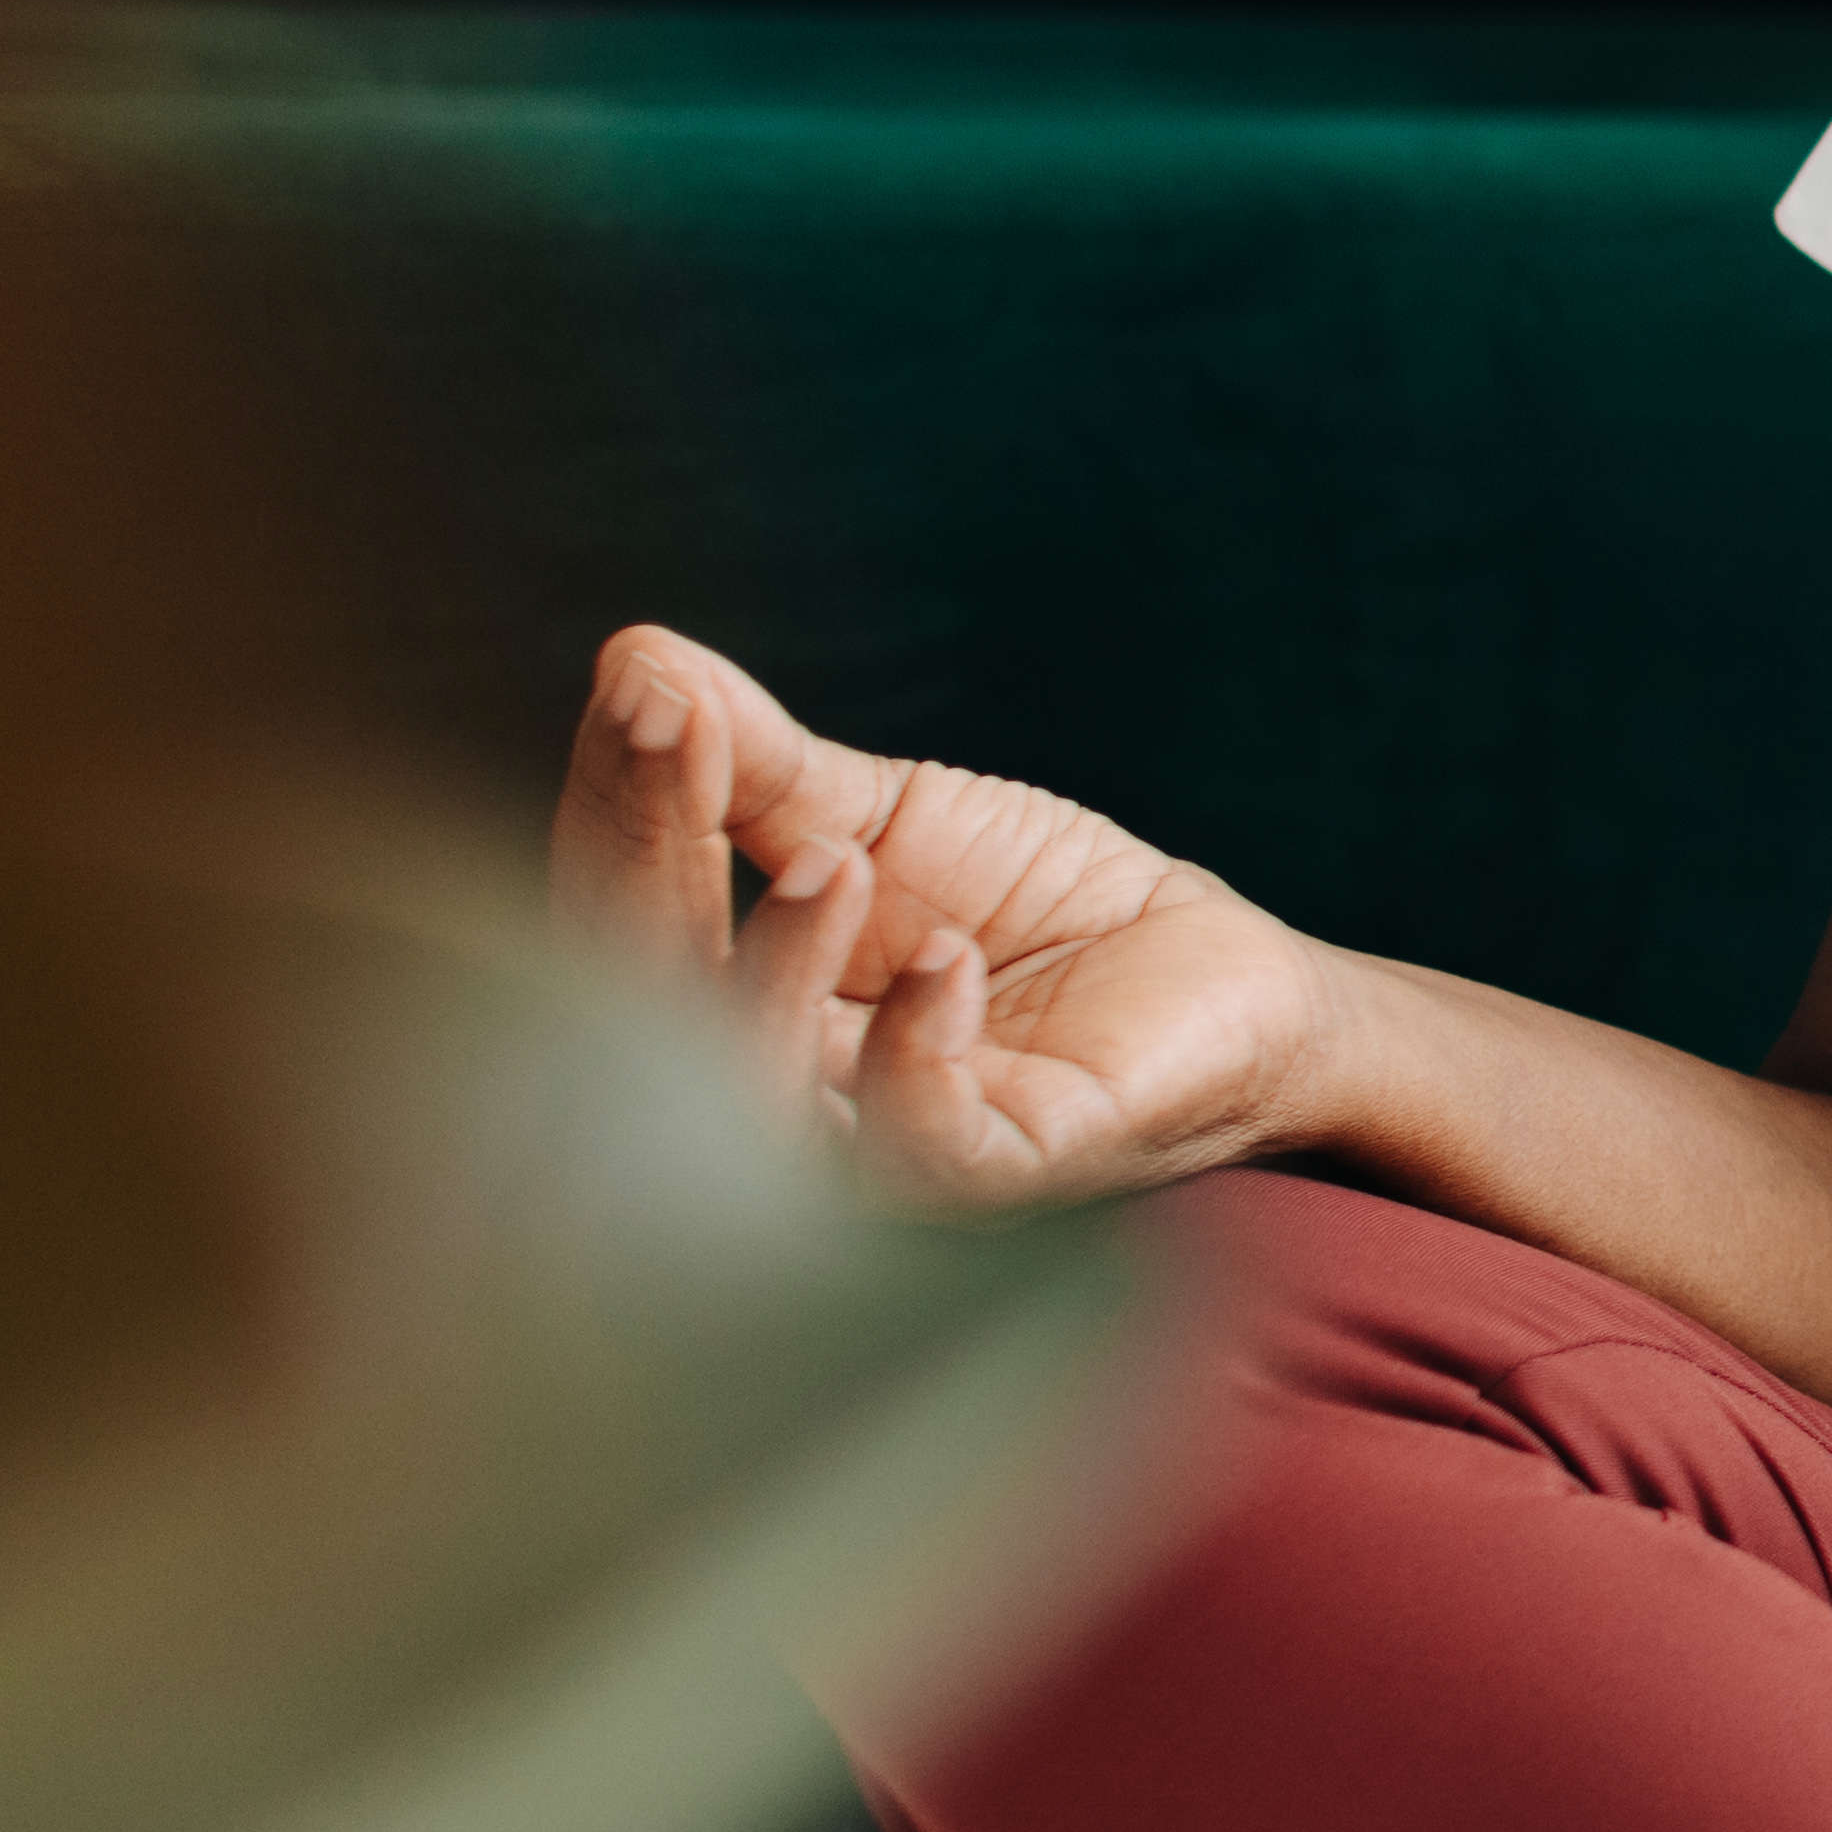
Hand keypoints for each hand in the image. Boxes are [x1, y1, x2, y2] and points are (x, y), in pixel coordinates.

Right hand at [552, 623, 1343, 1213]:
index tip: (636, 690)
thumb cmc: (1036, 907)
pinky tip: (944, 962)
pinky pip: (919, 1152)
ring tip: (836, 861)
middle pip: (647, 1019)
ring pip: (759, 1105)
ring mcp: (885, 1152)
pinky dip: (913, 1057)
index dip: (616, 808)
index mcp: (729, 1009)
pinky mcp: (1005, 1172)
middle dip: (650, 867)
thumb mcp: (891, 818)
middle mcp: (779, 1096)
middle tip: (680, 739)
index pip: (618, 921)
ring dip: (771, 972)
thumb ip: (761, 767)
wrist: (1215, 971)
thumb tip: (637, 659)